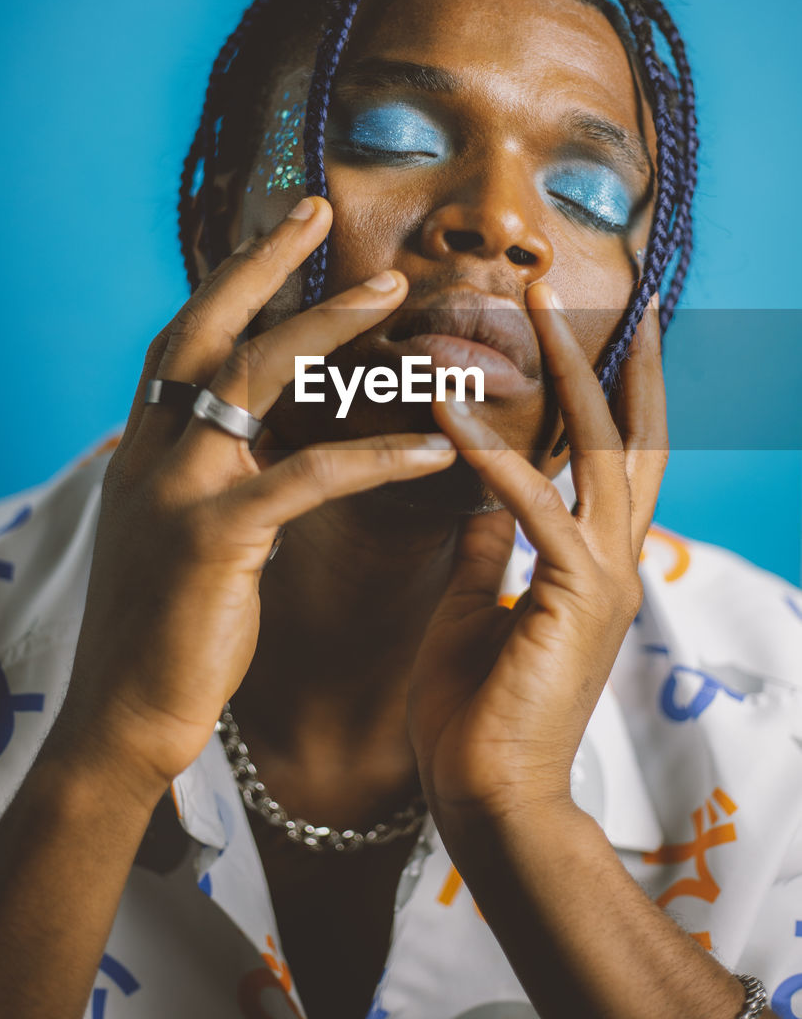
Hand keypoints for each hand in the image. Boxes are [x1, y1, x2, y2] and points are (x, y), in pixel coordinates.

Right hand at [54, 197, 455, 800]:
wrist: (126, 713)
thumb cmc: (166, 622)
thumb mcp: (174, 526)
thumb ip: (204, 467)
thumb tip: (245, 428)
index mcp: (146, 443)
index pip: (184, 336)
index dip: (230, 277)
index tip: (279, 230)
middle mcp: (152, 449)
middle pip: (207, 327)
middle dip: (262, 262)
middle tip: (318, 210)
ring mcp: (177, 488)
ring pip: (254, 378)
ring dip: (326, 328)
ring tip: (391, 293)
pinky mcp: (214, 538)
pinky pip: (307, 477)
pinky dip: (373, 454)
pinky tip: (431, 447)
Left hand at [407, 283, 666, 832]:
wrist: (486, 798)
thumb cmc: (480, 708)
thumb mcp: (481, 603)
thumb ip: (491, 544)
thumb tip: (484, 492)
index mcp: (591, 558)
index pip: (614, 454)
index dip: (611, 388)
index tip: (605, 326)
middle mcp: (611, 557)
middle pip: (631, 435)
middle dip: (612, 356)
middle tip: (593, 286)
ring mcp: (603, 578)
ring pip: (604, 452)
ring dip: (569, 374)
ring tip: (536, 304)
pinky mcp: (573, 600)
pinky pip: (536, 510)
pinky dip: (498, 456)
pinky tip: (453, 409)